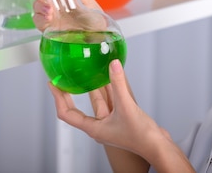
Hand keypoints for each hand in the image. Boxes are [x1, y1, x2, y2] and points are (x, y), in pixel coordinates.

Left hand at [49, 60, 193, 171]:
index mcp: (94, 129)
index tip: (53, 85)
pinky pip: (111, 101)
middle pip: (80, 107)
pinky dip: (110, 90)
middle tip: (64, 78)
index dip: (58, 99)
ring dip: (93, 88)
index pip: (67, 114)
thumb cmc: (141, 137)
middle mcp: (100, 126)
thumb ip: (118, 84)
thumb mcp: (126, 107)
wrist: (158, 146)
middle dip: (72, 92)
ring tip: (86, 73)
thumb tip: (113, 65)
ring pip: (98, 102)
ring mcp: (111, 123)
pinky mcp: (121, 119)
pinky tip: (111, 78)